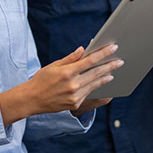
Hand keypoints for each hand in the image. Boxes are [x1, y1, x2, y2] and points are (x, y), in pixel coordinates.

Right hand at [0, 44, 121, 125]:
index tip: (113, 47)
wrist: (31, 100)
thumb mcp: (54, 65)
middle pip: (96, 73)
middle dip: (110, 66)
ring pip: (95, 84)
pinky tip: (101, 82)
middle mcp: (73, 85)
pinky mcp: (75, 104)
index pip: (90, 60)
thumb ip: (70, 58)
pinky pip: (88, 93)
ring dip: (106, 77)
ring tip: (113, 72)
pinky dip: (95, 86)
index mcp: (67, 72)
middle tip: (120, 61)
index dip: (103, 53)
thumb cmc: (41, 80)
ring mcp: (75, 96)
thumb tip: (83, 49)